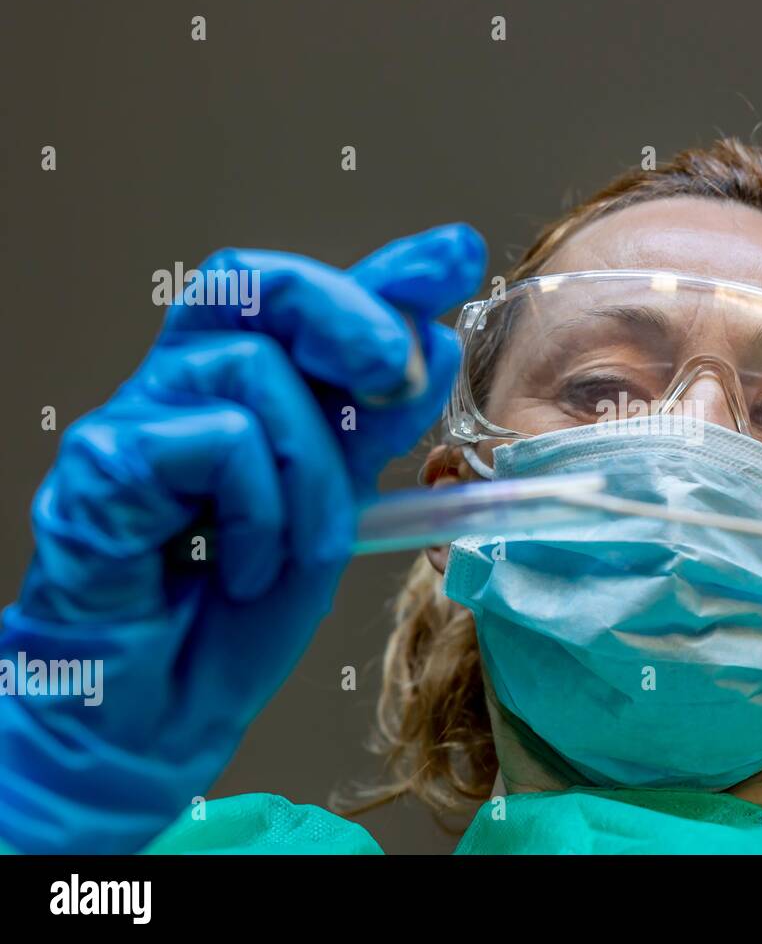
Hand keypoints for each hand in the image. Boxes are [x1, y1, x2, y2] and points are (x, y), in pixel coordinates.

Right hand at [0, 224, 484, 852]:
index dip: (383, 269)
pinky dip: (259, 512)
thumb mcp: (335, 502)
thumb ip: (374, 424)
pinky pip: (217, 443)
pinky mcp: (101, 470)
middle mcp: (179, 386)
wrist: (168, 709)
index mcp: (237, 387)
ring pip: (255, 375)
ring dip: (312, 472)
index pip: (303, 297)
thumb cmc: (238, 607)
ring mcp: (134, 421)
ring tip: (299, 546)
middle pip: (257, 284)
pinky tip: (241, 565)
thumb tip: (435, 342)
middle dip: (349, 317)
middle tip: (397, 375)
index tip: (457, 255)